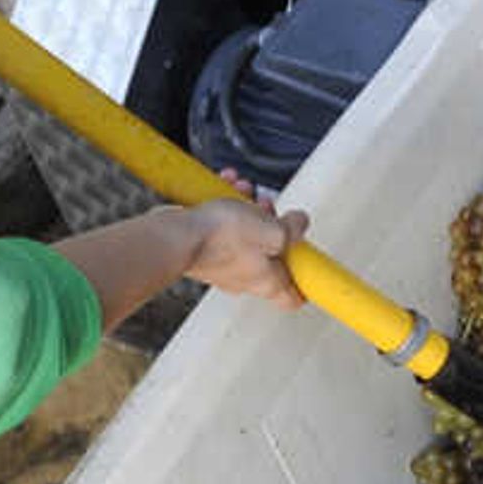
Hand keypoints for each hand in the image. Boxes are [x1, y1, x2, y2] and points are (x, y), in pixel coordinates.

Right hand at [187, 186, 310, 304]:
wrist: (173, 236)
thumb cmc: (220, 238)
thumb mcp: (272, 229)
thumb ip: (293, 229)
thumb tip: (301, 223)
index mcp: (266, 282)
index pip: (292, 297)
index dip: (305, 282)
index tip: (309, 263)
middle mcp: (244, 277)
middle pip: (271, 254)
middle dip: (273, 225)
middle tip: (269, 207)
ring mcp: (222, 264)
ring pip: (246, 234)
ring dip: (247, 208)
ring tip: (243, 190)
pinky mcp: (203, 250)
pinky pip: (222, 226)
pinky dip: (225, 205)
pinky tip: (225, 186)